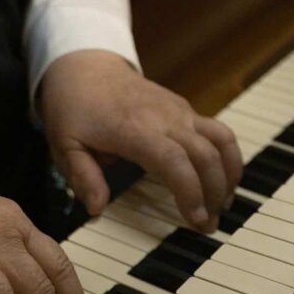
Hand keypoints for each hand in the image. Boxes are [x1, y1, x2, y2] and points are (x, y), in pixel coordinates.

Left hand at [39, 50, 242, 231]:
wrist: (85, 67)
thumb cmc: (73, 107)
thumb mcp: (64, 145)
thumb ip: (83, 177)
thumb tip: (97, 209)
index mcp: (134, 129)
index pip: (174, 161)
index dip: (190, 191)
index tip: (195, 219)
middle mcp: (164, 118)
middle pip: (206, 155)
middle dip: (214, 193)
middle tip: (208, 226)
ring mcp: (178, 112)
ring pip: (221, 141)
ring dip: (228, 175)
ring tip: (222, 206)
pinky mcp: (185, 110)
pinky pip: (217, 132)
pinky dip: (226, 158)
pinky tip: (220, 182)